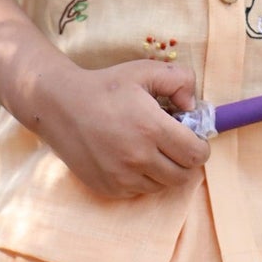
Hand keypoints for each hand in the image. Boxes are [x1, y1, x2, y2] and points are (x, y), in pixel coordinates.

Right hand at [31, 59, 209, 200]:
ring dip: (164, 170)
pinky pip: (139, 190)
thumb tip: (192, 106)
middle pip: (183, 176)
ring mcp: (122, 177)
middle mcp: (138, 157)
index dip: (200, 146)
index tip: (191, 136)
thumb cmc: (106, 86)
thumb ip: (179, 80)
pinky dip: (142, 178)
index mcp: (151, 128)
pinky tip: (129, 156)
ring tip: (149, 148)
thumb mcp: (144, 71)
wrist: (61, 106)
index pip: (196, 154)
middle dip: (185, 160)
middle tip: (174, 144)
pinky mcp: (108, 188)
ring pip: (162, 185)